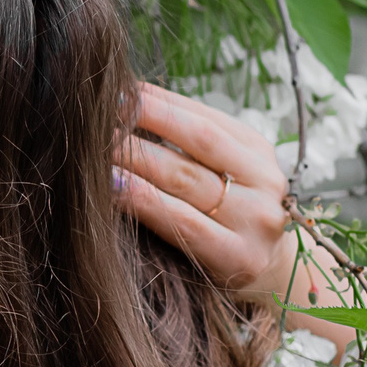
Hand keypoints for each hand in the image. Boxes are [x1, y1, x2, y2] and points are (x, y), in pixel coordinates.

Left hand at [113, 83, 297, 304]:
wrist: (272, 278)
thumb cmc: (227, 219)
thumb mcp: (220, 174)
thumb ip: (184, 145)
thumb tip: (124, 105)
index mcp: (256, 150)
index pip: (200, 117)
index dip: (156, 102)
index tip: (115, 89)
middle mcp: (263, 180)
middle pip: (194, 141)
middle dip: (142, 121)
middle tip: (96, 111)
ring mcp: (254, 220)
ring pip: (183, 179)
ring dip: (134, 158)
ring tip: (95, 145)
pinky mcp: (238, 257)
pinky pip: (180, 221)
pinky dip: (141, 200)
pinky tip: (110, 188)